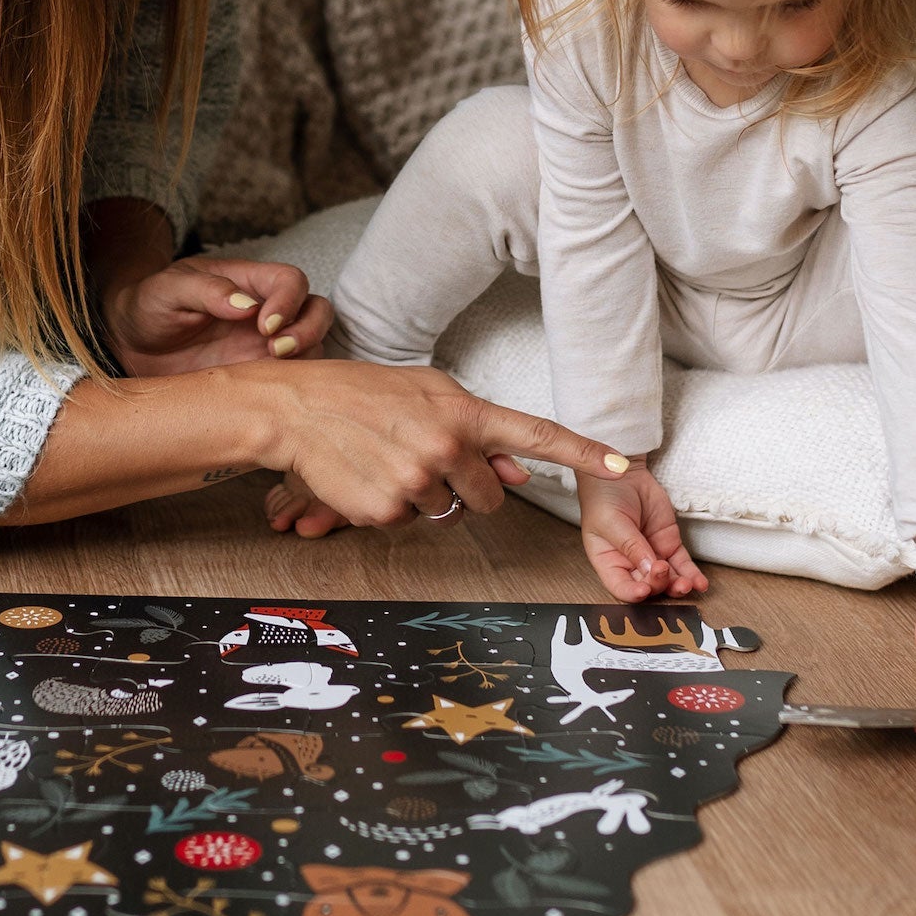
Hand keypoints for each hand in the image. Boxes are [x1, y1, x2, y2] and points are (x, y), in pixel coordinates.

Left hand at [101, 256, 332, 378]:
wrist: (131, 346)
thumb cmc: (150, 307)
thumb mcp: (167, 290)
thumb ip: (206, 290)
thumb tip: (247, 306)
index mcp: (248, 283)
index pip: (291, 281)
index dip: (288, 301)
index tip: (263, 325)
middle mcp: (265, 313)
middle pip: (316, 310)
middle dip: (309, 329)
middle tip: (276, 350)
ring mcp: (265, 347)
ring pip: (313, 346)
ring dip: (305, 357)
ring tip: (271, 370)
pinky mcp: (258, 378)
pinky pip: (292, 380)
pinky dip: (294, 385)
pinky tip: (266, 393)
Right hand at [255, 360, 629, 533]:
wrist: (294, 409)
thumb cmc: (361, 393)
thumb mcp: (424, 392)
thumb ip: (475, 431)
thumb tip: (516, 474)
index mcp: (462, 412)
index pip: (535, 435)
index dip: (581, 452)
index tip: (620, 464)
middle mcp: (445, 447)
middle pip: (490, 498)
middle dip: (466, 488)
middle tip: (424, 460)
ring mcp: (415, 482)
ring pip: (447, 514)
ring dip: (425, 497)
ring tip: (388, 461)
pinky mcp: (385, 511)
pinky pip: (408, 523)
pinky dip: (391, 508)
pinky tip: (368, 477)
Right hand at [574, 459, 707, 600]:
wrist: (623, 472)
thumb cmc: (604, 496)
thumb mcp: (611, 521)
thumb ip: (631, 545)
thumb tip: (650, 567)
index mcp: (608, 561)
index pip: (620, 586)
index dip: (632, 593)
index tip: (644, 589)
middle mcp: (630, 563)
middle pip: (647, 585)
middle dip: (657, 583)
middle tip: (662, 570)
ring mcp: (652, 554)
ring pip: (668, 579)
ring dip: (678, 586)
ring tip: (687, 584)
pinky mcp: (670, 544)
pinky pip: (683, 565)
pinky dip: (693, 575)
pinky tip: (700, 583)